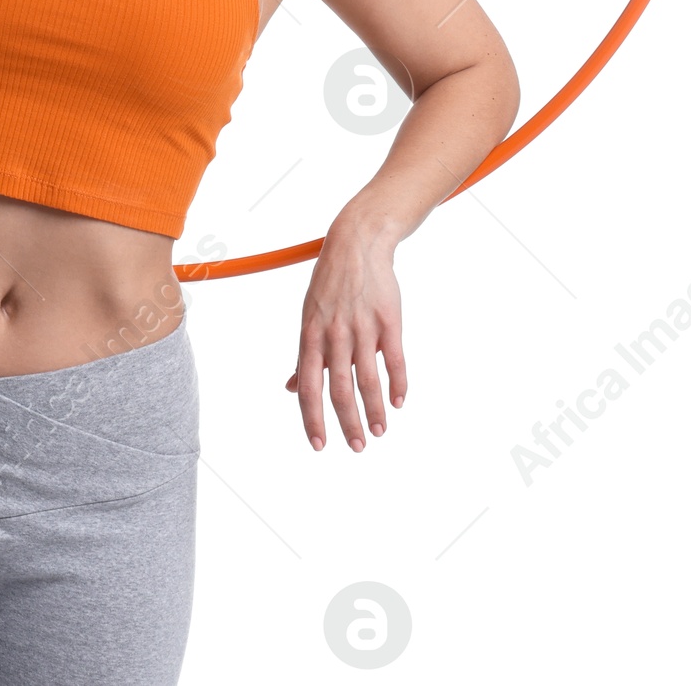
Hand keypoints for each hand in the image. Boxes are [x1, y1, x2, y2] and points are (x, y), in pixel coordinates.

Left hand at [284, 214, 405, 450]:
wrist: (357, 243)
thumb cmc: (330, 285)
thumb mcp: (309, 317)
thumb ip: (305, 355)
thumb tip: (292, 388)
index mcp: (310, 335)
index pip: (309, 386)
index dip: (312, 418)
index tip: (320, 446)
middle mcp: (334, 334)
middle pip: (339, 389)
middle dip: (347, 423)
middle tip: (357, 447)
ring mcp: (362, 327)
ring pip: (367, 379)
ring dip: (373, 410)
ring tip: (379, 432)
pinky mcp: (388, 319)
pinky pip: (394, 359)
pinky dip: (397, 384)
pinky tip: (397, 402)